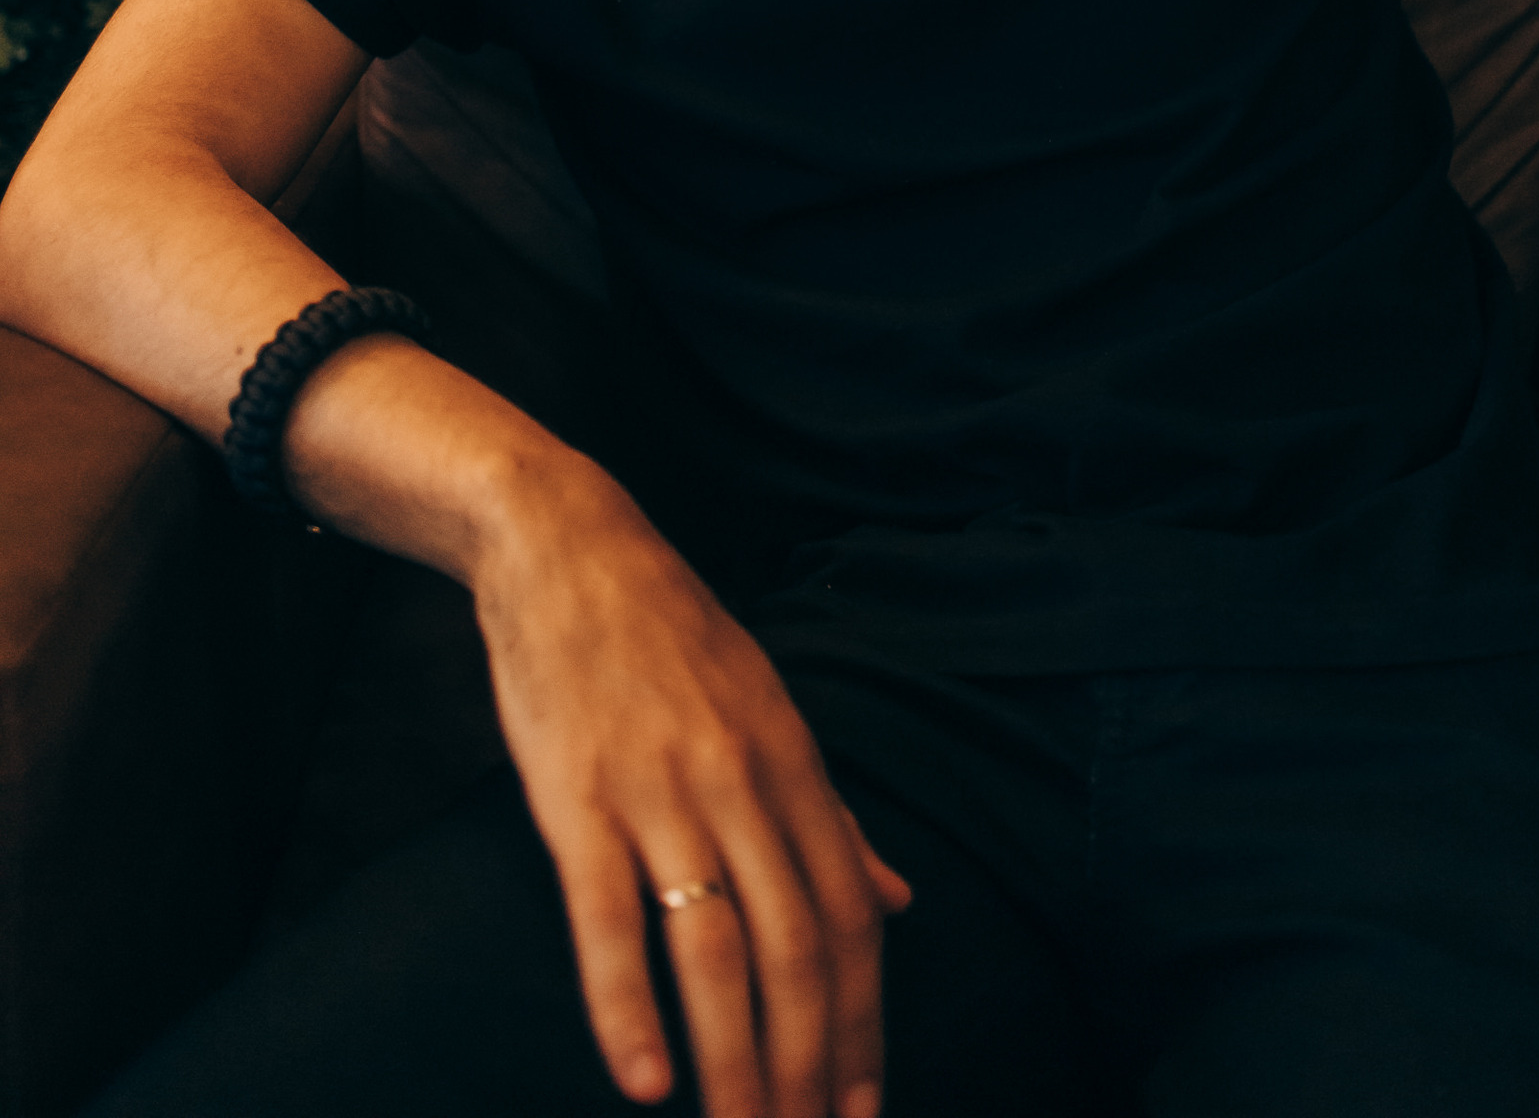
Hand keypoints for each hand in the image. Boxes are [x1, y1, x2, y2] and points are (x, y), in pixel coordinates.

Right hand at [470, 459, 911, 1116]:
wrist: (567, 546)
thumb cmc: (670, 637)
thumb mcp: (771, 709)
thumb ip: (833, 815)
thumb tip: (901, 900)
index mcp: (793, 762)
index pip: (850, 915)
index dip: (866, 1020)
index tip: (865, 1110)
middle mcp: (740, 781)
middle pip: (796, 948)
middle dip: (810, 1066)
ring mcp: (659, 790)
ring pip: (715, 950)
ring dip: (735, 1062)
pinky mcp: (576, 797)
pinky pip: (608, 919)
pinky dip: (628, 1008)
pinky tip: (644, 1083)